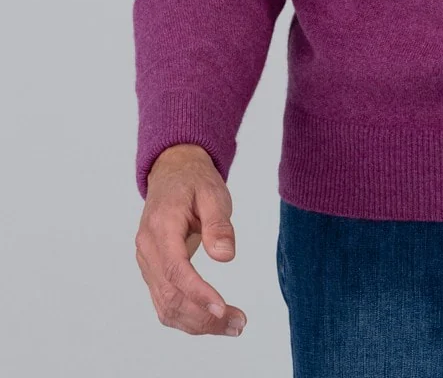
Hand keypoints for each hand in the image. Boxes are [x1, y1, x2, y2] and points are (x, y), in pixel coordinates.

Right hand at [134, 143, 245, 337]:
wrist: (172, 173)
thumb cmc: (194, 181)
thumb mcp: (213, 191)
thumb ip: (218, 223)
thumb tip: (226, 256)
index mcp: (161, 226)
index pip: (176, 268)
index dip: (197, 292)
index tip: (222, 307)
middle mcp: (148, 249)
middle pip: (170, 295)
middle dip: (204, 317)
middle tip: (238, 323)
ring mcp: (147, 263)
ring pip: (166, 306)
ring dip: (198, 323)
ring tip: (232, 326)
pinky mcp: (153, 272)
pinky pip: (164, 304)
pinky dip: (187, 318)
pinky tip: (212, 321)